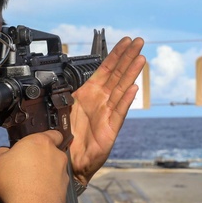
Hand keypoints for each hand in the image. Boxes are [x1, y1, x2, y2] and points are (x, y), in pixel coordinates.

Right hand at [0, 130, 68, 202]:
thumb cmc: (13, 183)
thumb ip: (1, 152)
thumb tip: (5, 153)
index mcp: (40, 142)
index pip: (52, 133)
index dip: (45, 138)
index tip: (35, 145)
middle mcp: (56, 155)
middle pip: (51, 152)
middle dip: (41, 159)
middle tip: (25, 168)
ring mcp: (63, 172)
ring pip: (54, 169)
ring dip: (45, 174)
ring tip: (29, 185)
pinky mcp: (65, 189)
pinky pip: (56, 185)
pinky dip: (48, 188)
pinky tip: (35, 196)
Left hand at [70, 36, 144, 184]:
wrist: (67, 161)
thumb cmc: (67, 137)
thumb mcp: (63, 108)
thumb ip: (67, 93)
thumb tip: (61, 79)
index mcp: (89, 94)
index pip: (105, 69)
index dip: (115, 55)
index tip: (125, 41)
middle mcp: (101, 101)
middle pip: (117, 75)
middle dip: (128, 57)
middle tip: (139, 42)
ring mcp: (108, 113)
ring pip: (121, 89)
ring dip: (131, 73)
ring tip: (140, 59)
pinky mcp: (110, 129)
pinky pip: (119, 112)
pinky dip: (126, 100)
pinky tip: (133, 88)